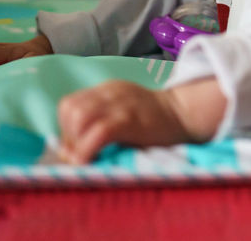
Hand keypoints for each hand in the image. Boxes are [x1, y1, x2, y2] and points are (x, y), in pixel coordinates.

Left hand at [56, 76, 225, 163]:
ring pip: (78, 117)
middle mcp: (110, 93)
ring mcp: (120, 104)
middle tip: (80, 152)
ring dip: (75, 142)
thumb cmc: (155, 120)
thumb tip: (70, 151)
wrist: (185, 113)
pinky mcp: (129, 119)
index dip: (65, 128)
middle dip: (67, 136)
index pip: (69, 104)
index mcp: (107, 90)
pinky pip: (97, 133)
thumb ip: (100, 121)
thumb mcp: (125, 111)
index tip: (77, 146)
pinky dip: (86, 150)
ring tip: (87, 156)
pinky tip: (90, 161)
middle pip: (69, 108)